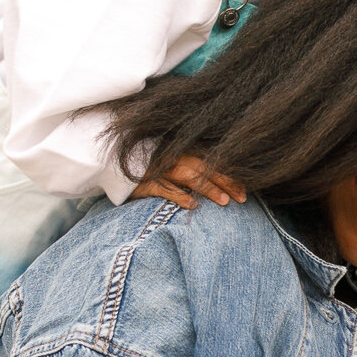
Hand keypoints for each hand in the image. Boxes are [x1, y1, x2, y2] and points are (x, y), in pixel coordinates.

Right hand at [132, 156, 246, 208]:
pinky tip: (192, 205)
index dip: (228, 174)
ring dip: (207, 188)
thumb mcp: (168, 164)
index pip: (210, 161)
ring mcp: (157, 168)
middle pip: (204, 168)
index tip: (245, 189)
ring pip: (188, 176)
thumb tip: (215, 186)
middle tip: (242, 198)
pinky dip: (178, 196)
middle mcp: (172, 157)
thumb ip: (189, 169)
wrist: (111, 165)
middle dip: (226, 182)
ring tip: (224, 202)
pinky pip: (163, 188)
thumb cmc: (145, 167)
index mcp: (180, 151)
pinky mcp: (143, 181)